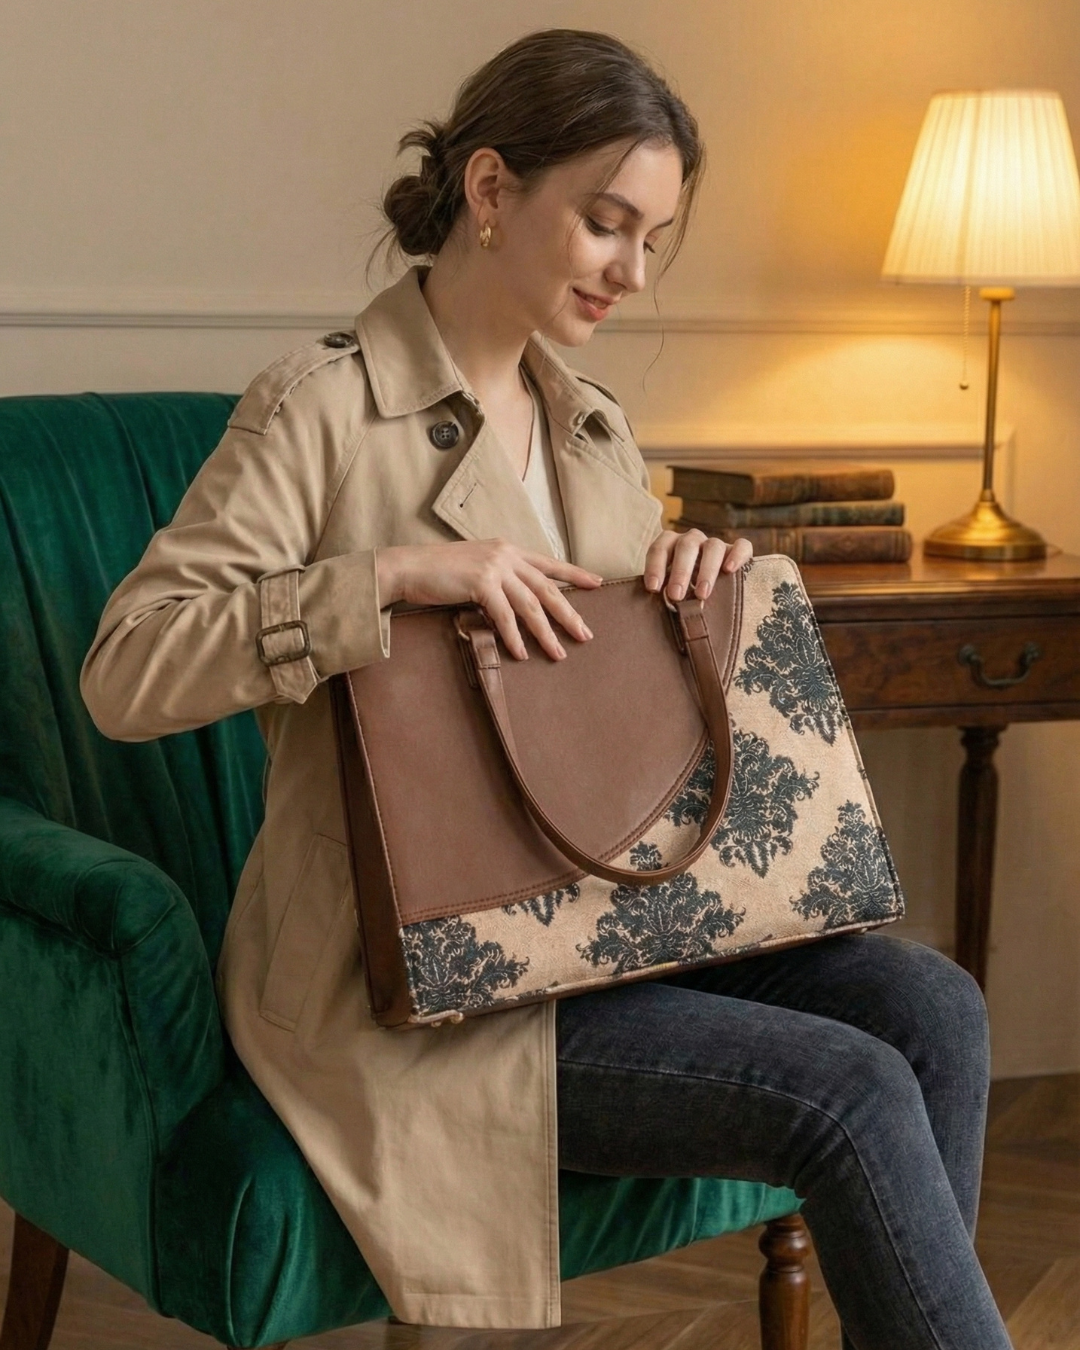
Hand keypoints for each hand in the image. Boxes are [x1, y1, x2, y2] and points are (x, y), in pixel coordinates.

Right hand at [375, 539, 601, 661]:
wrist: (408, 567)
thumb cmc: (439, 572)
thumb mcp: (476, 567)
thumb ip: (499, 579)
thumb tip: (518, 604)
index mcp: (508, 549)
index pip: (549, 564)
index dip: (575, 575)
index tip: (596, 583)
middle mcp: (506, 555)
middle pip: (547, 589)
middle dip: (569, 614)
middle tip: (586, 635)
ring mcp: (495, 567)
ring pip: (531, 606)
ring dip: (546, 633)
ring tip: (559, 653)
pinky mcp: (481, 583)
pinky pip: (505, 616)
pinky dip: (514, 637)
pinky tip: (521, 653)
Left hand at [643, 528, 752, 601]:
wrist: (709, 592)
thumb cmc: (681, 593)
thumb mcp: (669, 591)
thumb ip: (663, 593)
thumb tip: (658, 610)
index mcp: (671, 545)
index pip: (660, 548)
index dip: (655, 566)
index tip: (653, 588)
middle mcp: (693, 540)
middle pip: (686, 546)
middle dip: (680, 571)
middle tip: (676, 595)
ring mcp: (715, 544)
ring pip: (713, 546)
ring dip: (707, 570)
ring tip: (702, 594)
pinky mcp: (738, 551)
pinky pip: (742, 546)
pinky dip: (737, 555)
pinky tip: (730, 570)